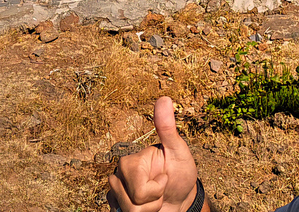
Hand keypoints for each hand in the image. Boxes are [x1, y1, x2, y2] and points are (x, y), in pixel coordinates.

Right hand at [108, 97, 198, 211]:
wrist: (181, 199)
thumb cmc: (181, 174)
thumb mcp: (178, 151)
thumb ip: (167, 128)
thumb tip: (164, 98)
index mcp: (131, 161)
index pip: (138, 189)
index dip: (156, 189)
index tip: (165, 178)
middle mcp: (119, 175)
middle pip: (130, 202)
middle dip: (151, 202)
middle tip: (160, 190)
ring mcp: (116, 192)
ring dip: (148, 210)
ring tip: (155, 199)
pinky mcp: (117, 206)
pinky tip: (146, 208)